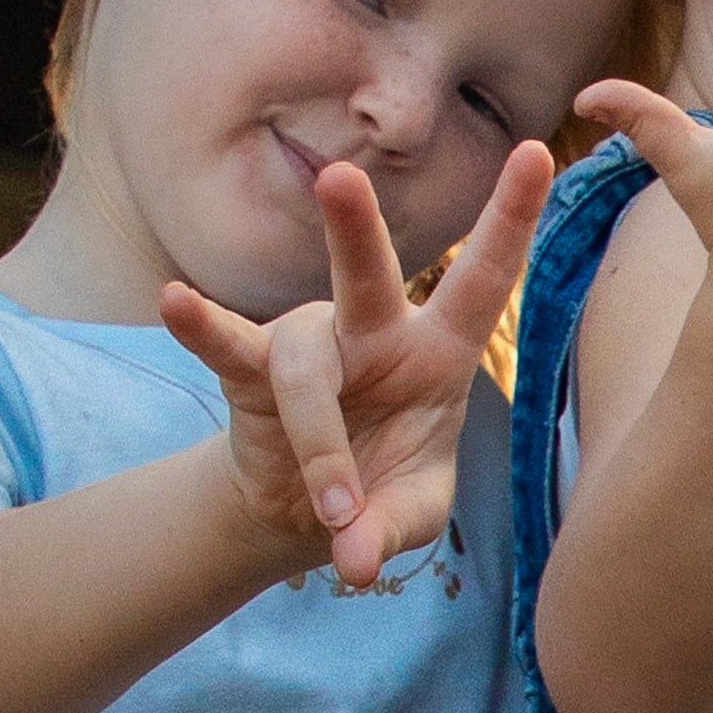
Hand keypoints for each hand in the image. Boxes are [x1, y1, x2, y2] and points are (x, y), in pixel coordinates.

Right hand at [162, 145, 547, 592]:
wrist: (309, 514)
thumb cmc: (382, 492)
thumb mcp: (409, 516)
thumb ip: (391, 532)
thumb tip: (354, 562)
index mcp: (438, 351)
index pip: (483, 277)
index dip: (510, 218)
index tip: (538, 151)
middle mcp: (374, 332)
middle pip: (368, 274)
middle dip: (354, 227)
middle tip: (341, 178)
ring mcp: (312, 344)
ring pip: (305, 368)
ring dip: (322, 448)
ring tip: (332, 513)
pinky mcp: (253, 369)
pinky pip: (228, 346)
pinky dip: (203, 328)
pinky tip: (174, 301)